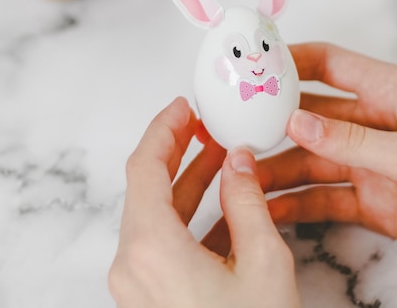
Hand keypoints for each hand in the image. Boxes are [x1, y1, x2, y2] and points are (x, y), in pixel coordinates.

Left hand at [109, 97, 298, 307]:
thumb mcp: (264, 261)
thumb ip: (248, 201)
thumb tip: (239, 160)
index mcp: (152, 249)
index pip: (144, 168)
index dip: (164, 129)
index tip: (183, 107)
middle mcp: (132, 265)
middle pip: (146, 188)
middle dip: (175, 150)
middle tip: (198, 123)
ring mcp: (137, 284)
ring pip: (156, 215)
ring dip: (187, 183)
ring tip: (219, 155)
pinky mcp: (150, 297)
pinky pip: (164, 243)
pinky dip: (190, 218)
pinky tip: (224, 202)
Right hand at [258, 43, 396, 267]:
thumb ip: (352, 140)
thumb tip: (295, 122)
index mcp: (390, 92)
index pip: (330, 64)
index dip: (292, 61)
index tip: (252, 66)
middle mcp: (373, 122)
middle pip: (311, 115)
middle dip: (272, 123)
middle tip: (232, 130)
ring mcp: (368, 161)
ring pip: (312, 159)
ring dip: (278, 169)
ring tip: (242, 177)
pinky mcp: (368, 197)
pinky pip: (324, 196)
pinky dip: (298, 203)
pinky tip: (270, 208)